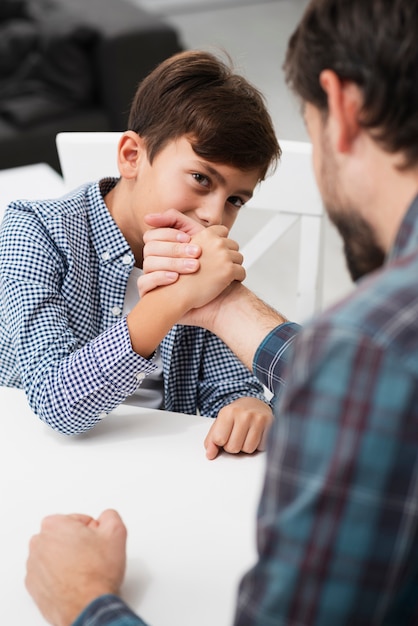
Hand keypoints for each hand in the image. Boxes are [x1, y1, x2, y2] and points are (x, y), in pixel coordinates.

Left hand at [25, 509, 126, 625]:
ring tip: (84, 572)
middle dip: (78, 543)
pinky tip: (74, 583)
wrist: (87, 608)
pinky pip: (48, 574)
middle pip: (64, 536)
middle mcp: (38, 543)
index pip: (78, 520)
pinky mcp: (33, 586)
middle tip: (93, 557)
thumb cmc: (97, 574)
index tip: (97, 543)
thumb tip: (105, 519)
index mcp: (54, 525)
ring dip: (68, 560)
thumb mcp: (116, 532)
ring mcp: (33, 566)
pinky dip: (59, 576)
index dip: (93, 531)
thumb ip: (109, 516)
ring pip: (55, 555)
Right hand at [139, 210, 205, 294]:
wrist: (210, 288)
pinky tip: (176, 278)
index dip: (170, 234)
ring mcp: (147, 274)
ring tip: (193, 267)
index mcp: (157, 244)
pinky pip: (144, 282)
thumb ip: (175, 219)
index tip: (188, 238)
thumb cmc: (201, 259)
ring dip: (172, 263)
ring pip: (149, 264)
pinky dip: (160, 278)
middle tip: (196, 252)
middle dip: (175, 249)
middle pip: (151, 248)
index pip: (152, 234)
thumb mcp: (193, 235)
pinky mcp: (146, 290)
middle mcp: (150, 258)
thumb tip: (148, 217)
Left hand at [204, 397, 273, 459]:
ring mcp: (258, 419)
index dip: (220, 442)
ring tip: (245, 435)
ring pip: (248, 449)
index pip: (219, 439)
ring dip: (245, 446)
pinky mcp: (271, 424)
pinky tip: (256, 435)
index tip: (224, 436)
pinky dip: (258, 445)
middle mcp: (244, 414)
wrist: (254, 403)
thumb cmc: (236, 415)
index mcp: (228, 412)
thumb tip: (210, 454)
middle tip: (236, 435)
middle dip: (233, 446)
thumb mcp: (220, 422)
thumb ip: (212, 439)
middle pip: (233, 447)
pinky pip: (261, 447)